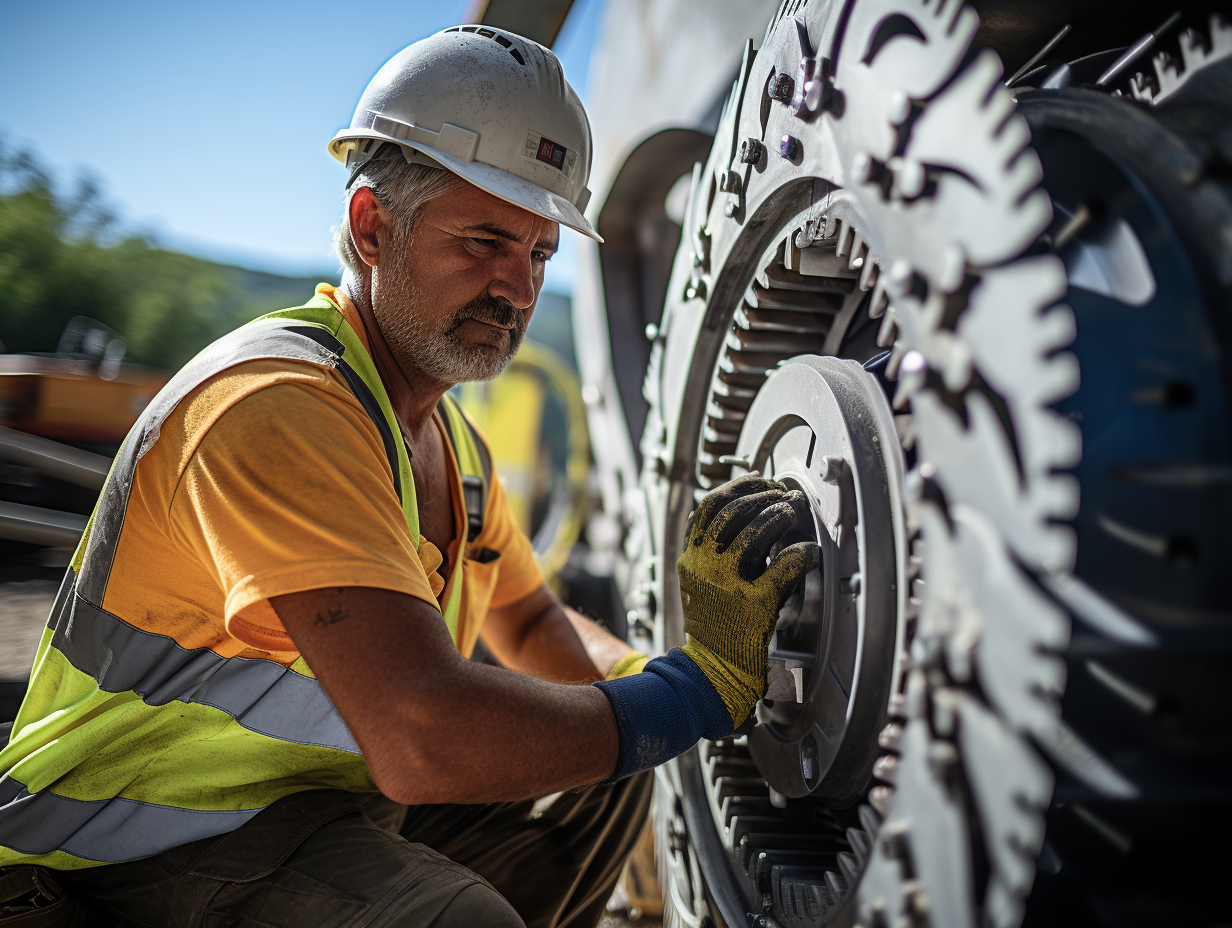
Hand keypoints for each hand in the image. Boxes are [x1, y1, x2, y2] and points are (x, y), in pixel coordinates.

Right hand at [676, 474, 819, 726]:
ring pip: (751, 534)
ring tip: (792, 510)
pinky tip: (809, 551)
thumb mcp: (701, 580)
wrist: (712, 670)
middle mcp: (704, 567)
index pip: (708, 507)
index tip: (760, 482)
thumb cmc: (715, 625)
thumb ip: (719, 551)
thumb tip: (753, 515)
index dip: (737, 487)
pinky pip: (781, 571)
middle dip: (761, 495)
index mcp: (691, 558)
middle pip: (730, 512)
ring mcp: (726, 585)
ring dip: (776, 516)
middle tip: (783, 495)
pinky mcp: (753, 605)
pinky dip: (799, 556)